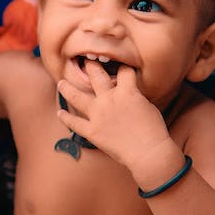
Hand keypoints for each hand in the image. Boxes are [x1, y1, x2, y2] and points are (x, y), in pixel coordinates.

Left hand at [56, 60, 170, 169]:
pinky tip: (60, 112)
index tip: (120, 67)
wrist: (148, 152)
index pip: (124, 72)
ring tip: (61, 83)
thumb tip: (128, 93)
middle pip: (96, 76)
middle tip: (86, 61)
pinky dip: (65, 117)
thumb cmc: (154, 130)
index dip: (124, 67)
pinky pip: (74, 123)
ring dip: (67, 88)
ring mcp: (98, 115)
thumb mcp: (148, 106)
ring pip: (76, 96)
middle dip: (91, 66)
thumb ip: (134, 96)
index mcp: (126, 91)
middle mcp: (109, 99)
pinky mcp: (92, 131)